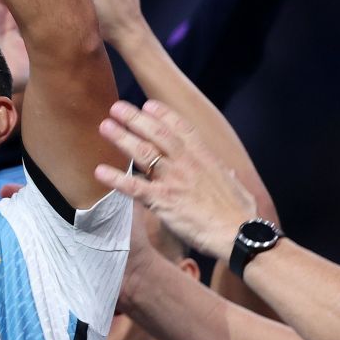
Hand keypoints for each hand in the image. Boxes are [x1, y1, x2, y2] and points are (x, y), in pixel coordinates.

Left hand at [95, 100, 256, 260]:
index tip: (148, 104)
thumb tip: (228, 172)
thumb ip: (226, 176)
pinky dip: (116, 178)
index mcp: (205, 158)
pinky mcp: (163, 201)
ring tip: (105, 126)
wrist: (239, 234)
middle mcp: (187, 163)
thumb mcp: (237, 187)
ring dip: (122, 138)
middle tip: (117, 107)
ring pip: (143, 153)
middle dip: (135, 118)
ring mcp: (173, 180)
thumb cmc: (240, 214)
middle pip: (157, 134)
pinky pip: (134, 187)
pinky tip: (99, 172)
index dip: (163, 114)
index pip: (181, 128)